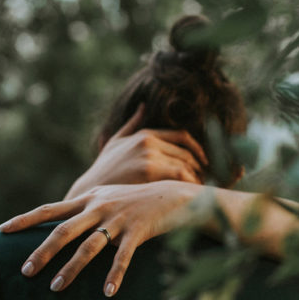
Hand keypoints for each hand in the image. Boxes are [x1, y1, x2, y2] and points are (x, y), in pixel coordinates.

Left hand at [0, 181, 203, 296]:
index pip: (49, 209)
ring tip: (56, 289)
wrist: (173, 197)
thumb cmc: (135, 203)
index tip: (1, 230)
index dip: (25, 220)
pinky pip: (123, 257)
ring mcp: (118, 218)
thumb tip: (58, 227)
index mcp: (88, 199)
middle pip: (63, 230)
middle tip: (25, 272)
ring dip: (71, 268)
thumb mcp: (106, 199)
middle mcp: (98, 207)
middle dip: (42, 252)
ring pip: (89, 246)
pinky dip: (115, 275)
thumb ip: (84, 210)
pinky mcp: (138, 231)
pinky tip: (108, 293)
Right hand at [65, 104, 208, 198]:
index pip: (183, 137)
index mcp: (145, 134)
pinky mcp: (150, 172)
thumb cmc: (104, 171)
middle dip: (202, 167)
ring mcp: (149, 155)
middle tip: (208, 180)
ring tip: (201, 190)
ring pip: (186, 164)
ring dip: (198, 177)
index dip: (198, 150)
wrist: (90, 192)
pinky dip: (190, 183)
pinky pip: (180, 175)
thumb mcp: (116, 141)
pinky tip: (191, 194)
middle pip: (188, 152)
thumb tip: (144, 105)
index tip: (205, 163)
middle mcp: (149, 142)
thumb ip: (132, 123)